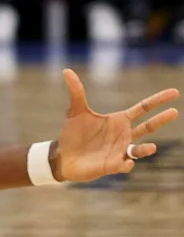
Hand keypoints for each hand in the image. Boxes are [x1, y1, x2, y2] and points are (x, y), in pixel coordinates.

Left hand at [52, 69, 178, 181]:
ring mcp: (120, 151)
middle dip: (161, 120)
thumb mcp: (75, 111)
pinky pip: (125, 166)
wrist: (63, 156)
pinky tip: (127, 163)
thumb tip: (66, 70)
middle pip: (148, 127)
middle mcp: (124, 135)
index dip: (158, 100)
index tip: (174, 92)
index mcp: (119, 120)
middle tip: (174, 111)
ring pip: (139, 150)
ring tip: (152, 147)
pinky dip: (127, 164)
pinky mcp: (112, 165)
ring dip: (146, 149)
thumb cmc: (73, 134)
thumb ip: (76, 92)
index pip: (143, 108)